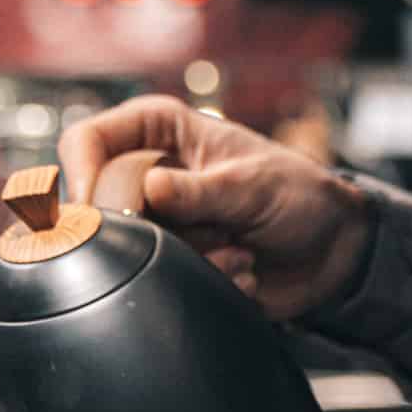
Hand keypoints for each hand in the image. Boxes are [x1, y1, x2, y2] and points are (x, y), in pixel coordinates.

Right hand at [58, 95, 370, 324]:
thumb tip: (151, 191)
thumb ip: (200, 191)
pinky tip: (243, 266)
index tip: (91, 209)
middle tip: (213, 230)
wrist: (331, 249)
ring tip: (239, 247)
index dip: (80, 173)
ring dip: (195, 257)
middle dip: (158, 228)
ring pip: (132, 250)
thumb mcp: (252, 185)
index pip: (88, 140)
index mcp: (158, 131)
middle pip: (100, 205)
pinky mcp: (172, 261)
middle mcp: (148, 173)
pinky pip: (162, 280)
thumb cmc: (298, 194)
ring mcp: (158, 221)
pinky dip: (209, 278)